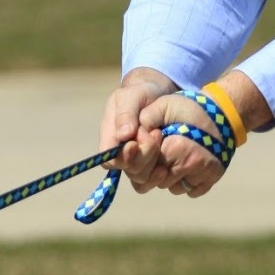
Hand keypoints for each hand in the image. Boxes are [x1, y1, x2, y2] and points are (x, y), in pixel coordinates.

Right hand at [98, 68, 177, 193]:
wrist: (157, 97)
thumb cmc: (141, 94)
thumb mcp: (131, 96)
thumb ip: (126, 114)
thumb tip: (124, 136)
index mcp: (109, 138)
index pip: (108, 159)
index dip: (122, 156)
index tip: (135, 144)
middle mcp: (120, 154)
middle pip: (127, 169)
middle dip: (143, 156)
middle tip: (156, 133)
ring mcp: (135, 162)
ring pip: (140, 178)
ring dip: (153, 163)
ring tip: (162, 138)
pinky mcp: (149, 166)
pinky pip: (150, 181)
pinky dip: (159, 175)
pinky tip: (166, 166)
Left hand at [138, 91, 229, 197]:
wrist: (224, 114)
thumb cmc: (190, 108)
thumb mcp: (164, 104)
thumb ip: (144, 119)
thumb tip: (128, 136)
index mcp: (176, 148)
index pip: (144, 165)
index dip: (144, 153)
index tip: (155, 138)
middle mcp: (190, 165)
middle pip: (154, 179)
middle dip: (151, 166)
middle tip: (161, 148)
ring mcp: (203, 176)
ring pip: (169, 186)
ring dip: (166, 175)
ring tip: (173, 154)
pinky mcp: (210, 181)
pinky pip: (187, 190)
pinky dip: (183, 180)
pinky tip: (184, 163)